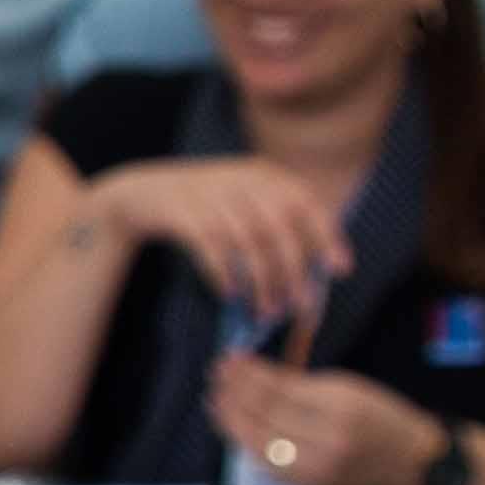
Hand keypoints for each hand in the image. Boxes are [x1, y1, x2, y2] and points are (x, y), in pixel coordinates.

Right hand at [91, 156, 350, 331]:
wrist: (143, 192)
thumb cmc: (203, 202)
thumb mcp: (242, 194)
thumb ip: (277, 217)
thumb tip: (318, 261)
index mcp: (261, 174)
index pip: (304, 202)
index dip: (326, 236)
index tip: (341, 269)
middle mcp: (238, 180)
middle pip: (277, 229)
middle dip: (293, 271)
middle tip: (301, 305)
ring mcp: (209, 196)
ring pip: (246, 245)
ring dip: (261, 282)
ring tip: (267, 311)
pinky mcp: (183, 214)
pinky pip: (212, 250)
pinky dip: (224, 275)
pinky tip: (232, 296)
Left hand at [206, 355, 440, 484]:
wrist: (412, 462)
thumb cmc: (381, 417)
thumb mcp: (348, 387)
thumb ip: (300, 383)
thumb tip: (252, 373)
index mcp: (342, 409)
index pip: (280, 391)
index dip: (250, 375)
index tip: (230, 360)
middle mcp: (329, 442)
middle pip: (266, 417)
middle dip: (235, 394)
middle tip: (216, 376)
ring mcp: (318, 469)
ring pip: (260, 444)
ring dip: (232, 421)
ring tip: (215, 400)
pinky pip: (269, 465)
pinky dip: (248, 445)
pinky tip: (234, 428)